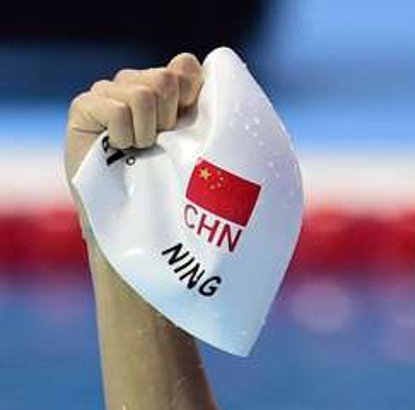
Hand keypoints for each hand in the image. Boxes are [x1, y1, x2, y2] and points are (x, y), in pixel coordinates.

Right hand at [64, 54, 203, 184]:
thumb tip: (213, 88)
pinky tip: (116, 148)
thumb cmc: (162, 187)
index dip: (190, 93)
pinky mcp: (84, 106)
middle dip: (167, 120)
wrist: (126, 220)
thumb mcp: (191, 150)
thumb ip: (200, 117)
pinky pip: (118, 111)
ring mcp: (106, 92)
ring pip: (143, 95)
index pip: (185, 66)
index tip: (182, 126)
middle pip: (165, 79)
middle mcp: (134, 83)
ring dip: (145, 133)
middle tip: (156, 144)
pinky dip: (123, 136)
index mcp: (162, 90)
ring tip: (136, 150)